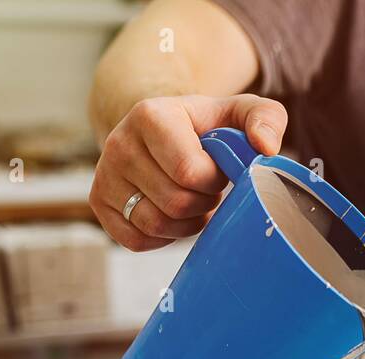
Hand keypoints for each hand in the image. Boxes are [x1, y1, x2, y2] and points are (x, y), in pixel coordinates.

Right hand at [90, 93, 286, 250]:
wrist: (156, 130)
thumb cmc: (203, 126)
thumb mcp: (237, 113)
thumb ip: (265, 118)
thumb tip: (266, 149)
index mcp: (151, 115)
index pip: (190, 172)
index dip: (214, 181)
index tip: (217, 169)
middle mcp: (119, 143)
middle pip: (176, 203)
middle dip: (202, 203)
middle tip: (206, 189)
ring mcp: (104, 175)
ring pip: (156, 225)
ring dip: (185, 223)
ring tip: (191, 201)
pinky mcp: (99, 203)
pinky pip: (136, 241)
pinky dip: (162, 238)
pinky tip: (170, 214)